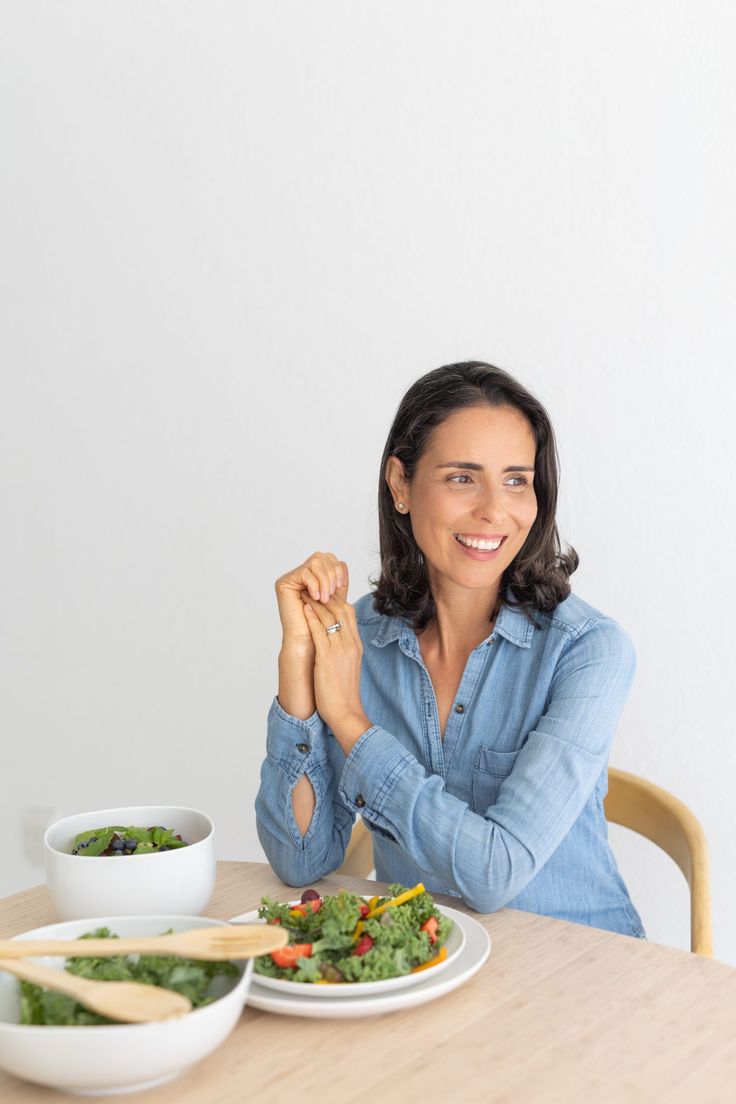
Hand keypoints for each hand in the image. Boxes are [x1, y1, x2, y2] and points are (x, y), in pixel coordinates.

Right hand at [275, 552, 348, 647]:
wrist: (309, 642)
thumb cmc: (322, 625)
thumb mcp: (335, 600)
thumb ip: (339, 582)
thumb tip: (343, 562)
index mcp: (312, 577)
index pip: (327, 558)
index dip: (336, 569)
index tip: (340, 586)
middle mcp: (299, 575)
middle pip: (321, 557)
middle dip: (331, 573)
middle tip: (333, 592)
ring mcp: (291, 578)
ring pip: (314, 562)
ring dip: (325, 580)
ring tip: (325, 598)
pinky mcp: (283, 583)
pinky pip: (304, 572)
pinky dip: (314, 584)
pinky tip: (316, 598)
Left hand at [300, 592, 370, 748]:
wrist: (346, 712)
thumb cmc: (344, 693)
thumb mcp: (349, 666)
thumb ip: (344, 651)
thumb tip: (335, 642)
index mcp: (356, 645)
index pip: (350, 614)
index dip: (337, 600)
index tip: (325, 593)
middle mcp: (351, 643)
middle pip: (341, 610)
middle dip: (327, 596)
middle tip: (314, 586)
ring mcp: (340, 649)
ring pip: (330, 616)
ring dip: (318, 602)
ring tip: (307, 593)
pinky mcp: (327, 656)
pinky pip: (320, 631)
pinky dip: (312, 617)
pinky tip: (305, 609)